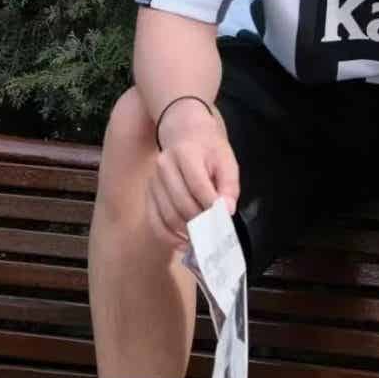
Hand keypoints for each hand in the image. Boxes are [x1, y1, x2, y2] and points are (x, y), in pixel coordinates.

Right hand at [146, 117, 239, 251]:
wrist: (184, 134)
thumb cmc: (208, 150)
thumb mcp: (226, 160)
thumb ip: (229, 185)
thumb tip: (227, 210)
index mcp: (186, 153)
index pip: (198, 185)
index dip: (210, 206)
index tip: (223, 220)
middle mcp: (165, 166)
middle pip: (181, 202)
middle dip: (200, 222)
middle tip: (214, 235)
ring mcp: (153, 180)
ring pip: (167, 214)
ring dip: (185, 232)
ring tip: (201, 242)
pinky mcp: (149, 193)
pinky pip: (154, 220)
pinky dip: (167, 236)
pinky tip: (182, 243)